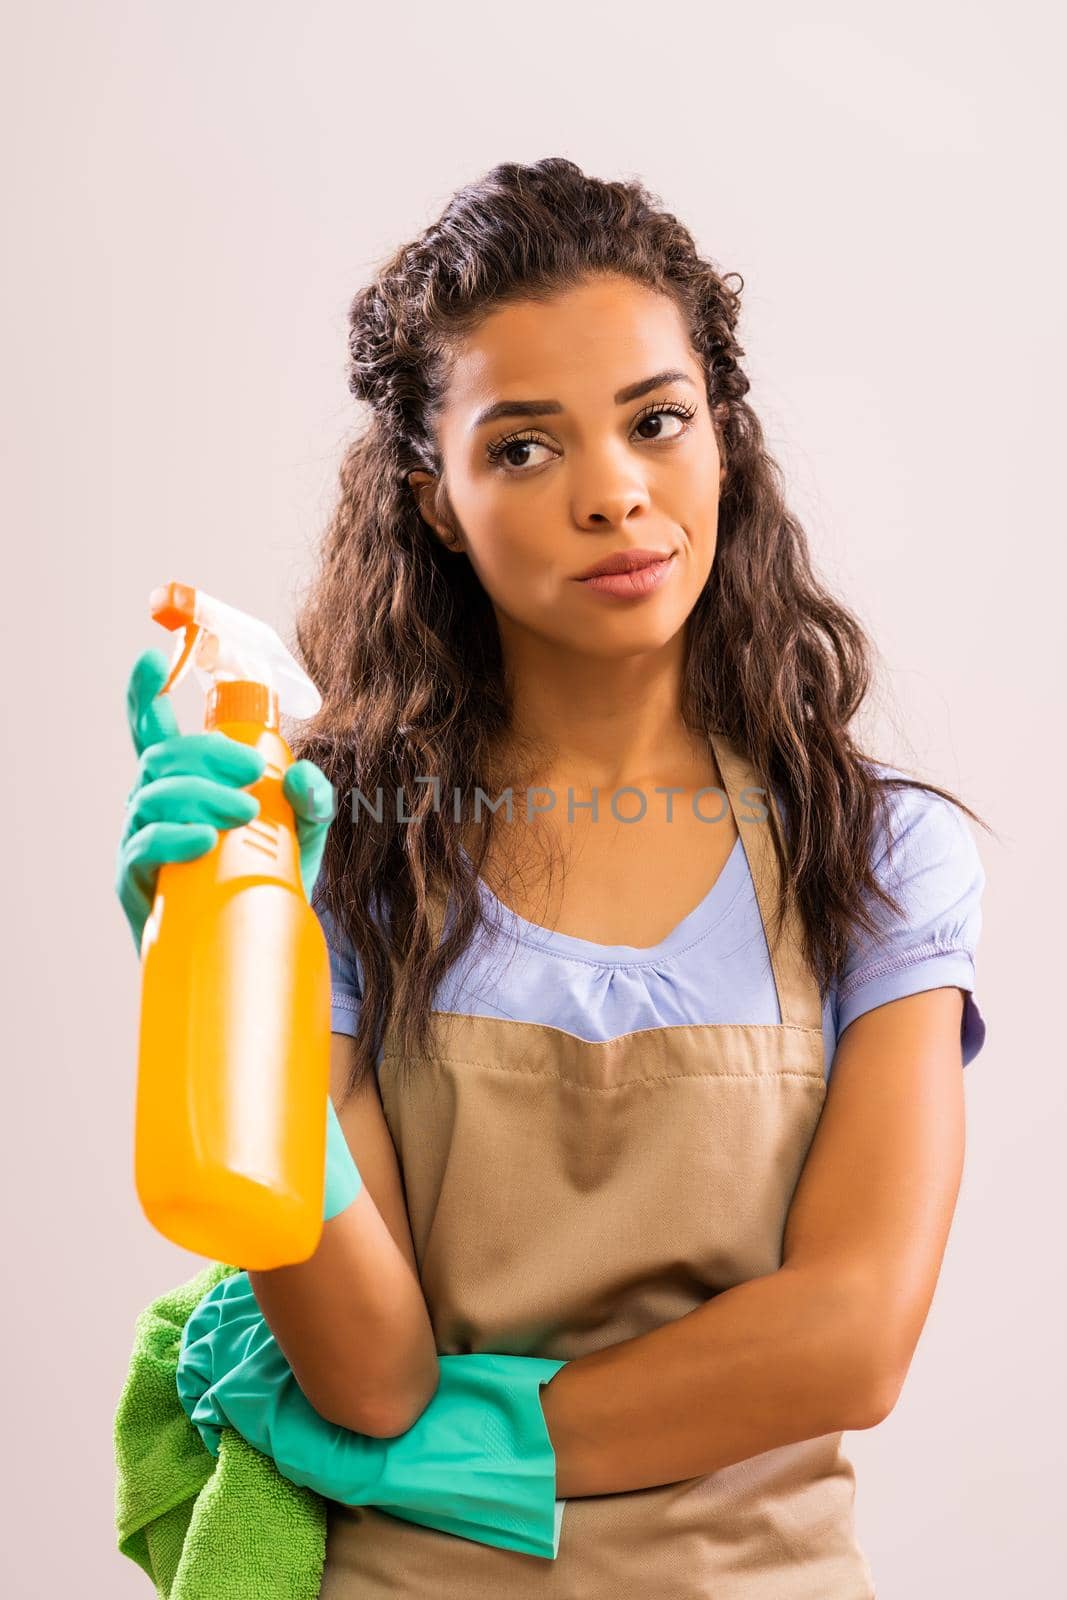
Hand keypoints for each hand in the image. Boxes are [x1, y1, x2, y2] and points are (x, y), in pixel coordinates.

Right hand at [116, 648, 335, 953]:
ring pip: (153, 797)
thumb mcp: (305, 834)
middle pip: (162, 757)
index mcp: (182, 781)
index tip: (153, 654)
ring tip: (245, 812)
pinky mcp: (137, 881)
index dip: (146, 691)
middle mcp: (153, 803)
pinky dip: (173, 837)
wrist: (250, 944)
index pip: (152, 728)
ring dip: (199, 795)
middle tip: (255, 774)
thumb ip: (314, 800)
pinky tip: (203, 839)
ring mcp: (140, 840)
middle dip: (206, 755)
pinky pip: (144, 848)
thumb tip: (301, 777)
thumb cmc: (267, 878)